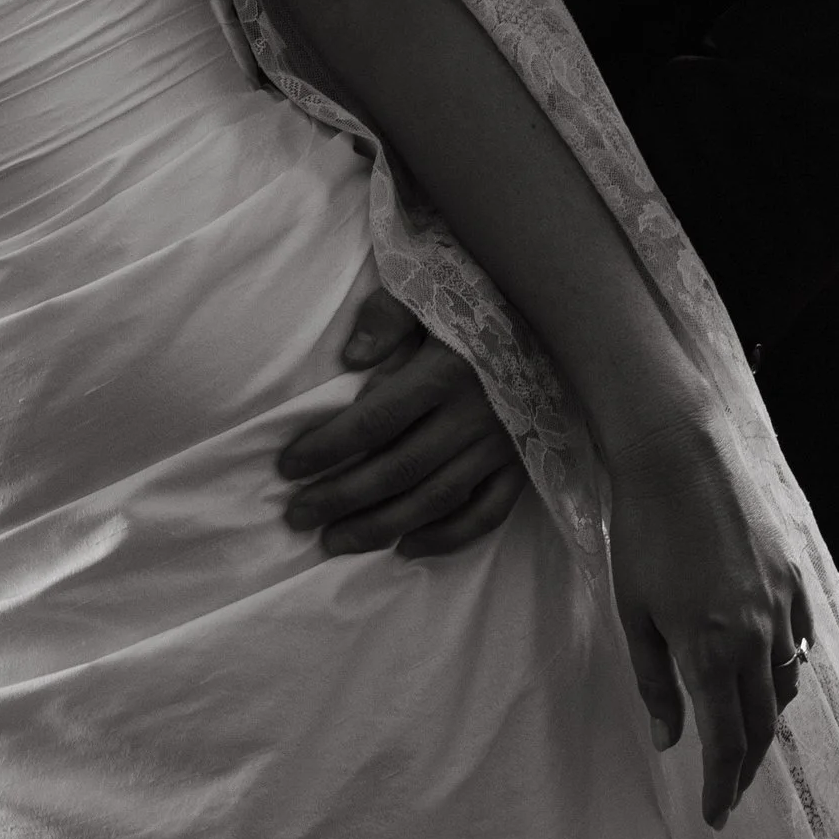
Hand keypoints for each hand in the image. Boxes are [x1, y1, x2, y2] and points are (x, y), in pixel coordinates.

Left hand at [277, 291, 528, 555]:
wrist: (550, 314)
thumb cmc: (474, 302)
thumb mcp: (427, 291)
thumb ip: (386, 318)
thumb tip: (350, 358)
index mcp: (446, 371)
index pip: (376, 420)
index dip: (329, 448)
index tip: (288, 467)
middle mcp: (476, 415)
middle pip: (399, 469)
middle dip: (342, 498)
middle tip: (299, 517)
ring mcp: (503, 446)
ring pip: (436, 499)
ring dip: (383, 526)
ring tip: (335, 541)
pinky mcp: (524, 464)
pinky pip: (488, 512)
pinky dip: (449, 537)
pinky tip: (407, 547)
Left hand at [604, 412, 813, 830]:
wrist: (678, 457)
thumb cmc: (641, 533)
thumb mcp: (633, 613)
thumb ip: (654, 681)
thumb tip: (668, 738)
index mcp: (711, 651)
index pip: (725, 742)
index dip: (722, 786)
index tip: (714, 816)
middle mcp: (757, 636)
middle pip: (762, 723)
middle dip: (745, 765)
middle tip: (728, 790)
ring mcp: (784, 607)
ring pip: (787, 685)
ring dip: (766, 718)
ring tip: (744, 736)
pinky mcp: (796, 578)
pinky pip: (802, 643)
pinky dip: (789, 669)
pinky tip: (772, 675)